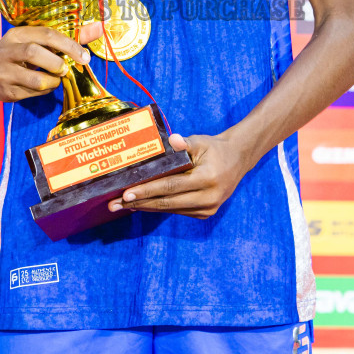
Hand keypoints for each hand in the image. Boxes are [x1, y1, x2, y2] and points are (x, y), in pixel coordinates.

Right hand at [0, 22, 99, 101]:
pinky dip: (43, 92)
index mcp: (17, 34)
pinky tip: (41, 86)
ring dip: (52, 82)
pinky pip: (31, 95)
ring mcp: (3, 73)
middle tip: (65, 69)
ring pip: (35, 80)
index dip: (69, 45)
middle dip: (57, 63)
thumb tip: (100, 28)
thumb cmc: (19, 50)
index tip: (84, 57)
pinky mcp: (5, 92)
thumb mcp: (36, 39)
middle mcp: (7, 51)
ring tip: (55, 79)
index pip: (46, 35)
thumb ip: (69, 36)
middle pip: (34, 53)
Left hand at [109, 132, 253, 219]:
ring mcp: (208, 208)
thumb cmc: (214, 148)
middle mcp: (209, 197)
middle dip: (139, 203)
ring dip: (145, 207)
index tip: (127, 193)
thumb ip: (185, 144)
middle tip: (115, 204)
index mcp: (208, 178)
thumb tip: (172, 140)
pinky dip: (158, 207)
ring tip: (122, 205)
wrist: (238, 160)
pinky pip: (177, 211)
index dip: (147, 190)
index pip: (171, 186)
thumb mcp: (201, 141)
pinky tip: (142, 204)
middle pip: (167, 202)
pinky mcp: (205, 213)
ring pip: (170, 209)